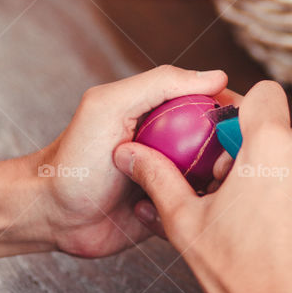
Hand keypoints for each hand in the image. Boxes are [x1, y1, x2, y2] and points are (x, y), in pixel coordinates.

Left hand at [31, 65, 228, 258]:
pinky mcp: (169, 211)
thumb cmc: (74, 158)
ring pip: (217, 183)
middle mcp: (174, 143)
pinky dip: (186, 216)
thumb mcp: (110, 107)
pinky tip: (154, 214)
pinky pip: (196, 214)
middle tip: (214, 171)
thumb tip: (216, 76)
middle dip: (228, 160)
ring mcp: (172, 178)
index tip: (241, 131)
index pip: (216, 106)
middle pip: (224, 147)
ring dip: (209, 191)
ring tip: (186, 194)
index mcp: (164, 112)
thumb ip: (160, 83)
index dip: (234, 117)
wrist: (50, 216)